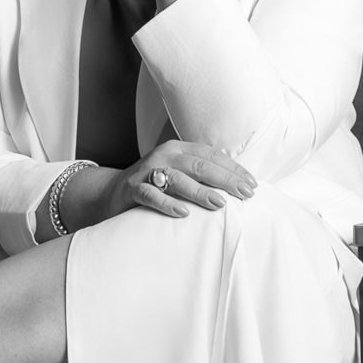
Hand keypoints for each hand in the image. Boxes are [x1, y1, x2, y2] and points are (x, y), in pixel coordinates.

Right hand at [104, 140, 255, 220]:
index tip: (252, 184)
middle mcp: (164, 156)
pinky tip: (183, 213)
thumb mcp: (178, 173)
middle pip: (200, 165)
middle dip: (226, 180)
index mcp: (178, 149)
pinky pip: (151, 196)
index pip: (212, 155)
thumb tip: (237, 186)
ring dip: (201, 192)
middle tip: (246, 194)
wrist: (110, 193)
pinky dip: (168, 204)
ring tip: (220, 203)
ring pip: (178, 179)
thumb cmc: (153, 185)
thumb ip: (201, 174)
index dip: (233, 169)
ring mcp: (147, 172)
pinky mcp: (133, 189)